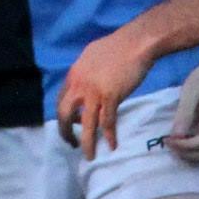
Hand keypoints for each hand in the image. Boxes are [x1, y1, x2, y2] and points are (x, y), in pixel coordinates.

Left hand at [56, 28, 154, 159]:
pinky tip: (112, 145)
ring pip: (86, 124)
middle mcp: (79, 85)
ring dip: (86, 143)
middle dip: (66, 132)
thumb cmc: (118, 46)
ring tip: (89, 155)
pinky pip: (107, 122)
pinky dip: (109, 135)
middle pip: (65, 115)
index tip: (71, 123)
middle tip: (71, 143)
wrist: (137, 42)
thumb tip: (86, 82)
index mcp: (74, 74)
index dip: (64, 115)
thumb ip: (85, 71)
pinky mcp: (111, 97)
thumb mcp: (92, 55)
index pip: (62, 100)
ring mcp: (94, 92)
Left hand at [167, 64, 198, 163]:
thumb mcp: (190, 91)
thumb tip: (175, 137)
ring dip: (192, 156)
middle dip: (187, 155)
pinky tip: (185, 142)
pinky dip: (198, 152)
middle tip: (169, 145)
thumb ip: (184, 114)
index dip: (186, 146)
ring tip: (175, 145)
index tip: (168, 139)